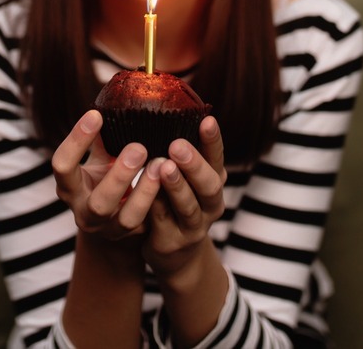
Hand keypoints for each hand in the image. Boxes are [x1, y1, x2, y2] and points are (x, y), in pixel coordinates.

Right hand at [51, 109, 161, 240]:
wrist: (110, 225)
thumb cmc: (103, 179)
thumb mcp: (97, 159)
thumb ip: (102, 137)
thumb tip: (115, 97)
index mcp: (69, 187)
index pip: (62, 166)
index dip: (76, 141)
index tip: (96, 115)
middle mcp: (85, 212)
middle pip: (98, 202)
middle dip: (119, 176)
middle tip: (139, 147)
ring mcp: (109, 229)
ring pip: (126, 218)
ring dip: (146, 191)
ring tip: (161, 165)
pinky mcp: (132, 236)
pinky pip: (148, 223)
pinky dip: (160, 200)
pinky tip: (172, 179)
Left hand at [142, 116, 226, 279]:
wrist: (176, 254)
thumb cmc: (177, 202)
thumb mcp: (187, 179)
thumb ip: (179, 153)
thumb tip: (162, 108)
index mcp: (213, 182)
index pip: (217, 158)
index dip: (213, 141)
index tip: (207, 120)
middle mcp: (210, 205)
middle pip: (209, 185)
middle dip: (194, 165)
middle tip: (178, 145)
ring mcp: (193, 227)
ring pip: (187, 207)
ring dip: (176, 186)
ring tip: (163, 167)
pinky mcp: (170, 243)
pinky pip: (161, 223)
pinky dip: (154, 206)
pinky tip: (145, 193)